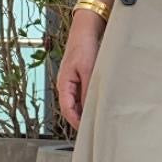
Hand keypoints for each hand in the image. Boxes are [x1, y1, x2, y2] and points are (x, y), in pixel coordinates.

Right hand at [57, 14, 103, 129]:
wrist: (85, 31)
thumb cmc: (83, 47)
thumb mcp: (88, 70)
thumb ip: (88, 91)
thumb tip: (90, 109)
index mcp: (64, 84)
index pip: (67, 110)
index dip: (76, 122)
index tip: (86, 131)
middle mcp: (66, 86)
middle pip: (71, 109)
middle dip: (80, 120)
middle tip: (94, 129)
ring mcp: (72, 83)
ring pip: (77, 103)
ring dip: (85, 111)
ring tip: (97, 120)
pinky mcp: (79, 79)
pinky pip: (82, 95)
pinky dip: (88, 102)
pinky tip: (98, 105)